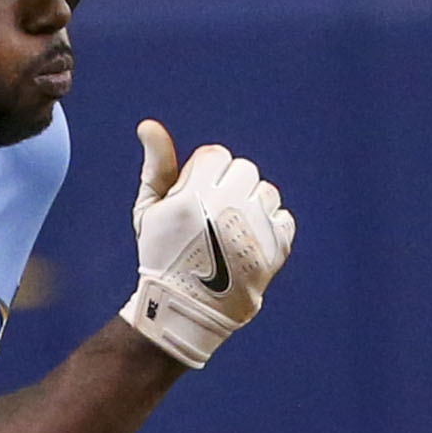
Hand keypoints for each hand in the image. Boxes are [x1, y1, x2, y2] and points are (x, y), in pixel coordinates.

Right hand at [117, 118, 296, 368]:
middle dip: (229, 187)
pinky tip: (247, 244)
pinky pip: (283, 217)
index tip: (195, 200)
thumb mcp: (148, 210)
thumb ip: (156, 165)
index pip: (215, 155)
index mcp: (193, 196)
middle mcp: (227, 208)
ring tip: (231, 231)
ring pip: (266, 191)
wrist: (186, 308)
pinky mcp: (276, 248)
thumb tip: (149, 125)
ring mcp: (254, 228)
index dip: (204, 175)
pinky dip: (270, 227)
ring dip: (252, 204)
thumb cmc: (162, 254)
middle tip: (213, 217)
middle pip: (244, 168)